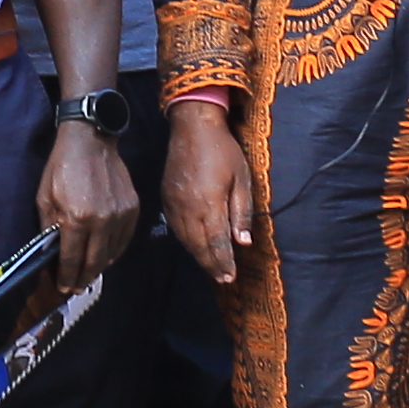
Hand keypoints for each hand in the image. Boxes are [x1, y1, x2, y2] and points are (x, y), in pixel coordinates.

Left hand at [39, 121, 140, 291]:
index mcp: (76, 218)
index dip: (66, 277)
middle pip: (93, 262)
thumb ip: (49, 228)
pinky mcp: (132, 209)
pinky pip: (124, 241)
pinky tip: (105, 256)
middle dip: (83, 278)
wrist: (91, 139)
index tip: (63, 287)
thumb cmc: (62, 166)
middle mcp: (101, 221)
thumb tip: (51, 253)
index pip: (71, 259)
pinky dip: (114, 252)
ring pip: (111, 255)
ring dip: (99, 268)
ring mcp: (120, 216)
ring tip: (88, 274)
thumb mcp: (45, 197)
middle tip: (76, 287)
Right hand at [163, 98, 259, 284]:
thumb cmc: (223, 151)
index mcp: (209, 204)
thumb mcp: (241, 179)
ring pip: (186, 240)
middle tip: (223, 280)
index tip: (231, 277)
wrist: (192, 128)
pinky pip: (176, 229)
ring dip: (199, 257)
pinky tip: (196, 248)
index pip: (216, 242)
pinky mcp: (166, 199)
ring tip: (212, 269)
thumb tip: (242, 242)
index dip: (224, 261)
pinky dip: (187, 243)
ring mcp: (174, 205)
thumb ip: (241, 211)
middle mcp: (188, 209)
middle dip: (212, 265)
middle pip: (199, 246)